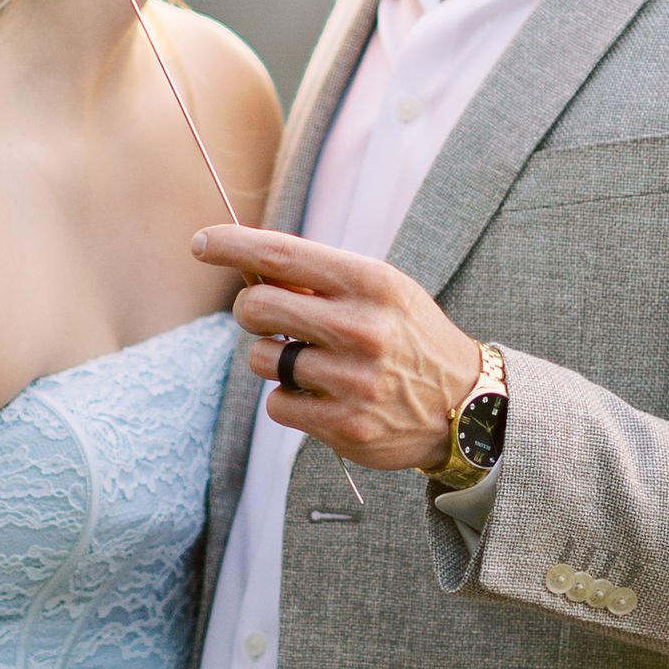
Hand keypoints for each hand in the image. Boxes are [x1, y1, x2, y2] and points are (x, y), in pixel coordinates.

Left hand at [193, 224, 482, 474]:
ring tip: (314, 364)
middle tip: (273, 320)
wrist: (466, 405)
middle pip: (256, 307)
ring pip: (262, 359)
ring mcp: (353, 379)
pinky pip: (277, 404)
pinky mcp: (345, 424)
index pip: (281, 255)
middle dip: (252, 312)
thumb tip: (248, 266)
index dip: (232, 246)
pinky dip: (290, 400)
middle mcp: (362, 327)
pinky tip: (324, 397)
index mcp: (370, 282)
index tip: (201, 243)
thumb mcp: (381, 291)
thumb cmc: (408, 337)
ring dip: (276, 361)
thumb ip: (321, 279)